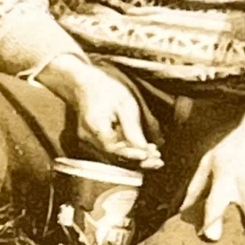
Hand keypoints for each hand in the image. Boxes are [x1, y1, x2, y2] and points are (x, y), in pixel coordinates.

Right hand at [37, 55, 162, 168]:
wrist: (86, 82)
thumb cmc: (105, 89)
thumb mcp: (124, 104)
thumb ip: (132, 129)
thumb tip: (143, 150)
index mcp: (94, 126)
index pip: (113, 149)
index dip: (132, 154)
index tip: (149, 155)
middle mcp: (88, 137)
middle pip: (114, 157)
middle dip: (137, 160)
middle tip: (158, 161)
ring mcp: (88, 140)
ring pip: (114, 155)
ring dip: (134, 157)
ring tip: (155, 156)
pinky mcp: (93, 140)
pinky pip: (112, 150)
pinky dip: (127, 151)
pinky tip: (142, 150)